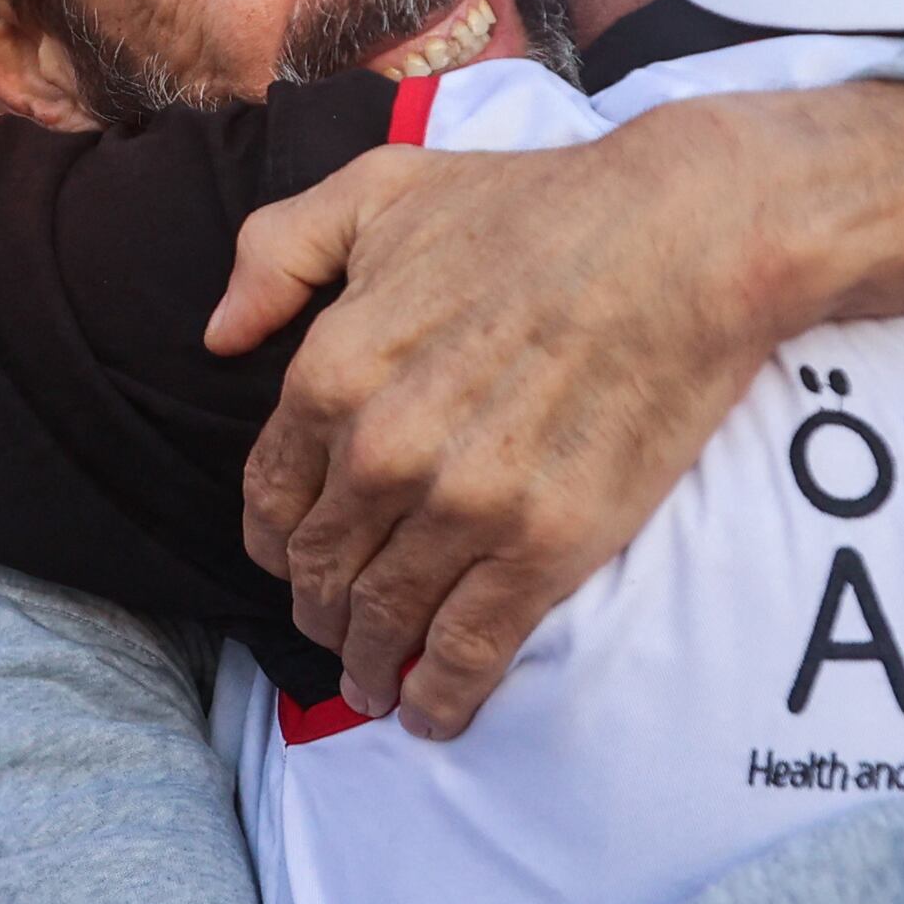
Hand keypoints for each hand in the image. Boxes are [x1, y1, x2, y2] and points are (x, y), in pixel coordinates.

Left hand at [209, 109, 812, 739]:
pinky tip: (433, 715)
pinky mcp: (543, 549)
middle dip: (321, 614)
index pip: (272, 497)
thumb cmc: (539, 206)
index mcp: (332, 372)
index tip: (294, 564)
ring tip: (377, 687)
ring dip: (372, 667)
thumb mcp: (381, 188)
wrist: (684, 239)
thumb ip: (277, 252)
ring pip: (386, 622)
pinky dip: (442, 697)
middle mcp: (383, 453)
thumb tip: (219, 336)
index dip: (277, 544)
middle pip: (322, 571)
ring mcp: (462, 508)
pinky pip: (469, 651)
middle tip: (338, 634)